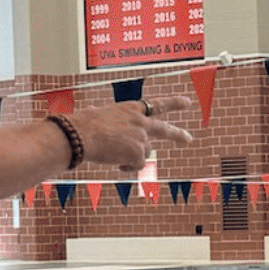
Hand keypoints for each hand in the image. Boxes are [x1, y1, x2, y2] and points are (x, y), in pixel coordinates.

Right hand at [69, 94, 192, 174]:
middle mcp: (140, 122)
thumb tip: (92, 110)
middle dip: (177, 134)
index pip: (156, 105)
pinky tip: (118, 164)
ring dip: (133, 156)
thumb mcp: (97, 113)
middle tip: (188, 139)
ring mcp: (142, 137)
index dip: (173, 103)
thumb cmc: (82, 124)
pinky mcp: (139, 153)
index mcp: (131, 108)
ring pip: (145, 152)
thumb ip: (103, 115)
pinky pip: (138, 165)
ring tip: (116, 156)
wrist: (80, 135)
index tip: (186, 102)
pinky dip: (129, 167)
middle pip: (164, 129)